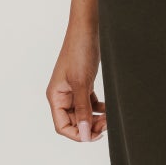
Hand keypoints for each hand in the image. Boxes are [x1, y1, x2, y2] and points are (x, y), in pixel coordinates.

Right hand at [47, 18, 106, 141]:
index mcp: (55, 97)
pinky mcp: (83, 84)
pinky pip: (90, 103)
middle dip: (90, 126)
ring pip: (83, 114)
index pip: (62, 126)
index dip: (78, 134)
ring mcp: (73, 90)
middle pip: (74, 122)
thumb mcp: (82, 83)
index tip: (95, 134)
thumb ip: (83, 109)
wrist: (87, 30)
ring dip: (95, 119)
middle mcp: (62, 96)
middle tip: (107, 124)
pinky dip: (99, 109)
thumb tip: (85, 134)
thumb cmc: (79, 52)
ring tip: (109, 117)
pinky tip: (109, 109)